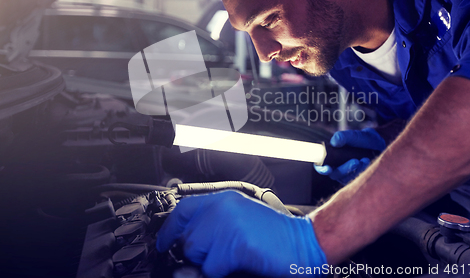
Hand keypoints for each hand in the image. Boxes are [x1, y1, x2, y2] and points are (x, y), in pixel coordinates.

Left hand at [156, 190, 326, 277]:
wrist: (304, 243)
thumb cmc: (274, 236)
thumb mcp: (240, 223)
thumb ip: (212, 229)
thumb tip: (185, 246)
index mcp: (224, 200)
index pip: (184, 210)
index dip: (169, 228)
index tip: (163, 242)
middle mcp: (223, 207)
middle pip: (187, 237)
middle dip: (198, 253)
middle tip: (221, 256)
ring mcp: (228, 223)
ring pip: (196, 253)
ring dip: (210, 263)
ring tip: (234, 257)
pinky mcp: (235, 243)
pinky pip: (211, 267)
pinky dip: (222, 272)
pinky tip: (242, 262)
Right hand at [315, 128, 385, 183]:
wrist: (379, 145)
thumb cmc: (363, 140)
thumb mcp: (355, 136)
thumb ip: (345, 137)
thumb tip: (335, 142)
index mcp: (331, 157)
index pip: (320, 166)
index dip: (321, 168)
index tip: (327, 167)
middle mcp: (337, 168)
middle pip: (334, 174)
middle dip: (344, 170)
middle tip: (355, 161)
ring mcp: (347, 175)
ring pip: (346, 179)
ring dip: (355, 171)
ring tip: (365, 160)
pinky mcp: (358, 180)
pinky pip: (357, 180)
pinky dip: (362, 172)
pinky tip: (368, 162)